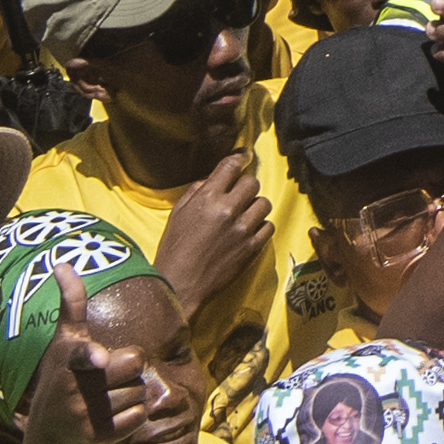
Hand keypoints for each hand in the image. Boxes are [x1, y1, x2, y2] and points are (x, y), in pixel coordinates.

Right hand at [152, 151, 271, 323]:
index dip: (238, 160)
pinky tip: (250, 230)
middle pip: (252, 182)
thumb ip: (196, 192)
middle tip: (239, 195)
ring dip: (255, 206)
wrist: (180, 284)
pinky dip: (261, 226)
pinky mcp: (252, 248)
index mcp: (207, 198)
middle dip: (246, 186)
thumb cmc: (174, 249)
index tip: (243, 159)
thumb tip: (212, 180)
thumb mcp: (178, 214)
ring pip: (264, 203)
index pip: (231, 166)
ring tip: (245, 214)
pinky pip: (269, 227)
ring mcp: (242, 230)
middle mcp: (227, 210)